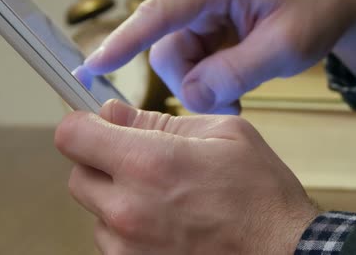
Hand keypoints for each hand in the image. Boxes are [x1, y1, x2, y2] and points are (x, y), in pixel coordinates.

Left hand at [55, 100, 318, 253]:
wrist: (283, 253)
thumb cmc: (262, 197)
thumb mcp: (223, 134)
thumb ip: (161, 120)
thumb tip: (116, 113)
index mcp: (148, 164)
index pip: (72, 136)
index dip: (82, 123)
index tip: (96, 123)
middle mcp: (128, 209)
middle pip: (77, 175)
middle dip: (101, 160)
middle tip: (139, 158)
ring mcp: (128, 247)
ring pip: (95, 210)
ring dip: (117, 196)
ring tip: (164, 195)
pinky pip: (113, 240)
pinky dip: (130, 226)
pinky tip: (167, 220)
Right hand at [82, 0, 355, 113]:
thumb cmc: (317, 10)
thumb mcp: (285, 47)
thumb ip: (236, 72)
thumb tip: (193, 95)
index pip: (159, 13)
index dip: (123, 42)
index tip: (91, 67)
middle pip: (167, 48)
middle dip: (193, 83)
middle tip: (229, 104)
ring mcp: (200, 5)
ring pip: (178, 59)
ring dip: (203, 84)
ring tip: (238, 94)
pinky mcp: (206, 21)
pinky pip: (192, 58)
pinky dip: (209, 78)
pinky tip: (234, 84)